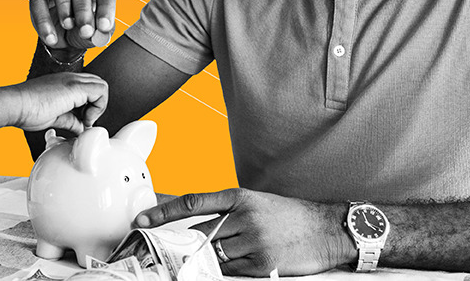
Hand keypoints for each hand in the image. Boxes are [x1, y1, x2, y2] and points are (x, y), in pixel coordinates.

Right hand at [12, 72, 107, 133]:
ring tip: (85, 120)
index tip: (81, 121)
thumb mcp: (54, 117)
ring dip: (99, 106)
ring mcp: (73, 80)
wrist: (15, 105)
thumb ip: (70, 120)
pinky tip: (84, 120)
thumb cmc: (27, 111)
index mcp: (65, 83)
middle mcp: (71, 78)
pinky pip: (101, 91)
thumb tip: (81, 128)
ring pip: (102, 86)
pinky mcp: (75, 87)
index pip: (89, 88)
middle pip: (98, 84)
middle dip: (97, 105)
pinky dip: (98, 107)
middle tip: (85, 120)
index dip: (91, 105)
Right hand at [29, 0, 115, 52]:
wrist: (67, 36)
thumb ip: (101, 32)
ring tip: (68, 26)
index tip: (104, 27)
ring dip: (63, 3)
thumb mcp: (98, 32)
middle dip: (83, 7)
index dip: (106, 4)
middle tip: (85, 31)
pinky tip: (52, 38)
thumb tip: (100, 33)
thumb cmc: (88, 26)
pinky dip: (43, 20)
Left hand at [133, 188, 354, 275]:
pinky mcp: (262, 264)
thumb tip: (192, 227)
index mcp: (239, 197)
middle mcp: (244, 217)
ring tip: (203, 260)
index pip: (192, 202)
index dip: (163, 211)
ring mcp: (253, 241)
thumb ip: (226, 213)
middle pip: (198, 234)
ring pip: (212, 254)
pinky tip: (232, 266)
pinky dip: (225, 271)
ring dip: (205, 259)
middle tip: (167, 251)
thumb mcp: (256, 203)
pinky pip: (231, 271)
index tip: (142, 219)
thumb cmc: (289, 216)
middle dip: (182, 244)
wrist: (327, 229)